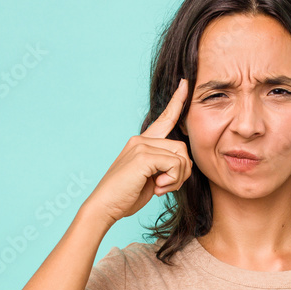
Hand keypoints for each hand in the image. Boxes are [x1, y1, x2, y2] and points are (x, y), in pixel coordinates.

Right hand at [83, 78, 192, 227]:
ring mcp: (141, 145)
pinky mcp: (143, 155)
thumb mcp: (150, 178)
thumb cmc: (126, 196)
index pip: (164, 118)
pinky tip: (157, 188)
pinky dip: (172, 180)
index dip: (177, 101)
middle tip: (166, 187)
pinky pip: (175, 164)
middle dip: (182, 172)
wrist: (105, 206)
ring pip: (181, 156)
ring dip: (177, 178)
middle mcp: (141, 139)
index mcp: (142, 142)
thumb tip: (184, 163)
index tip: (185, 83)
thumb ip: (165, 165)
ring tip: (160, 188)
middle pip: (182, 147)